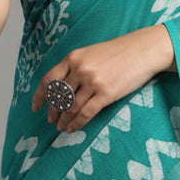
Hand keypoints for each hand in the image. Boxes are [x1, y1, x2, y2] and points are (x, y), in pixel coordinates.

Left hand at [31, 24, 175, 133]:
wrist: (143, 50)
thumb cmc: (118, 51)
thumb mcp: (91, 53)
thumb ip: (75, 66)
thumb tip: (61, 87)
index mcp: (73, 57)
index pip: (49, 80)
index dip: (40, 96)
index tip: (36, 108)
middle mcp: (80, 69)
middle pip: (58, 96)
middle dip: (53, 111)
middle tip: (51, 121)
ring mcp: (92, 82)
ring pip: (71, 107)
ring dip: (64, 120)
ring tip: (62, 128)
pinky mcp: (106, 94)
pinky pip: (86, 113)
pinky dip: (77, 124)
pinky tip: (73, 128)